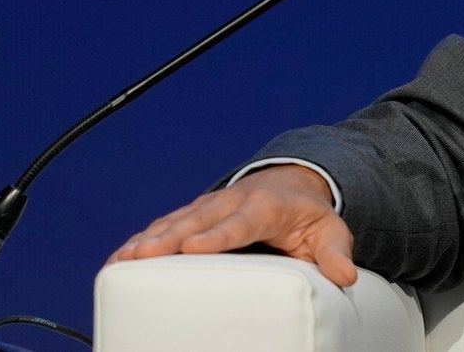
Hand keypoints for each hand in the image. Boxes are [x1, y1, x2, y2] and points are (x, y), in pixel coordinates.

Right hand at [107, 163, 357, 286]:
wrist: (293, 184)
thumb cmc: (310, 216)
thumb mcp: (330, 231)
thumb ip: (335, 253)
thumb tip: (345, 277)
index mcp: (266, 207)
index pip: (241, 221)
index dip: (218, 234)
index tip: (194, 246)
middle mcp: (232, 202)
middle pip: (197, 219)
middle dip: (168, 237)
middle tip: (141, 256)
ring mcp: (210, 207)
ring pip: (174, 221)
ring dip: (147, 240)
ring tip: (120, 261)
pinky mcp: (194, 215)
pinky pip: (164, 226)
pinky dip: (141, 240)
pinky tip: (118, 260)